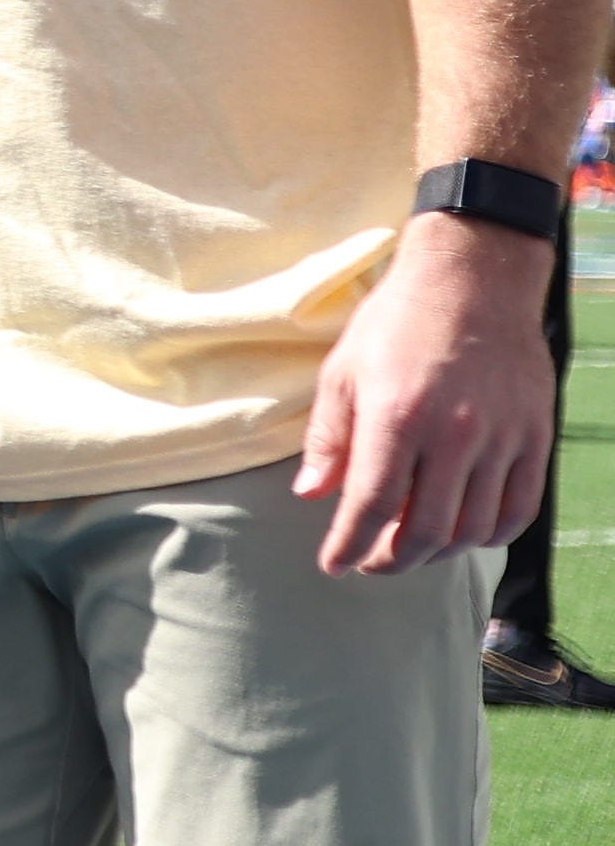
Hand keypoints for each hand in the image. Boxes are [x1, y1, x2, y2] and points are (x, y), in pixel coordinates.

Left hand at [292, 218, 557, 573]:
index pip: (371, 507)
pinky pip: (519, 509)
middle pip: (425, 531)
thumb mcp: (343, 371)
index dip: (349, 546)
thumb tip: (310, 493)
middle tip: (372, 562)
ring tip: (412, 546)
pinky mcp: (535, 437)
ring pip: (473, 528)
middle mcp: (453, 435)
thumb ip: (328, 437)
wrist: (474, 281)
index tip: (334, 564)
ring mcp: (500, 438)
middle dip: (392, 560)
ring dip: (438, 552)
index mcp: (396, 417)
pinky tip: (465, 532)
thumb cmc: (398, 322)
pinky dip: (490, 534)